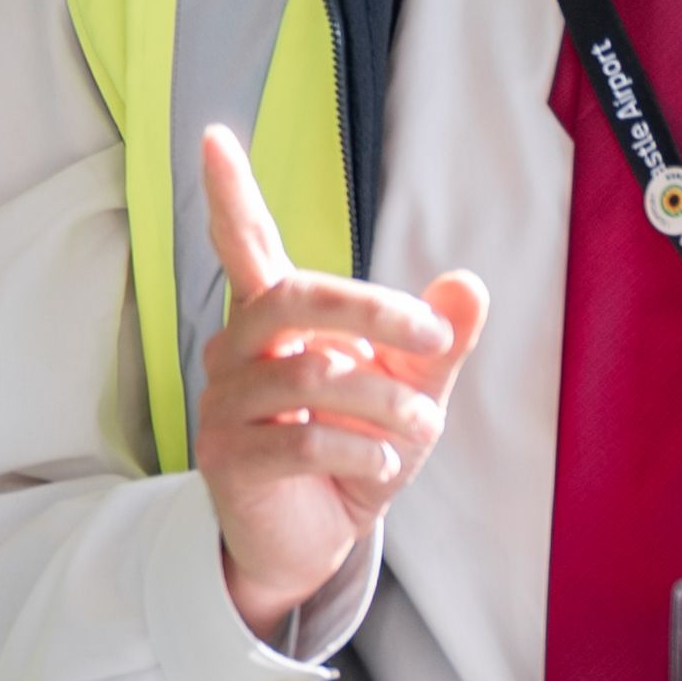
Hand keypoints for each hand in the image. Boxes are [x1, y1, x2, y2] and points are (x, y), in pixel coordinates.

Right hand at [194, 129, 490, 640]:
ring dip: (387, 402)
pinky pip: (306, 438)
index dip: (228, 193)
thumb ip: (435, 345)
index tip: (213, 137)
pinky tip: (385, 465)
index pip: (244, 245)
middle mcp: (237, 353)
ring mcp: (225, 405)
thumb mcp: (410, 396)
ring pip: (312, 374)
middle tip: (434, 336)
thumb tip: (468, 284)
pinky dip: (364, 451)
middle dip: (372, 309)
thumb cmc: (354, 455)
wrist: (314, 543)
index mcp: (274, 323)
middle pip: (291, 297)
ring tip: (421, 430)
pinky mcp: (230, 459)